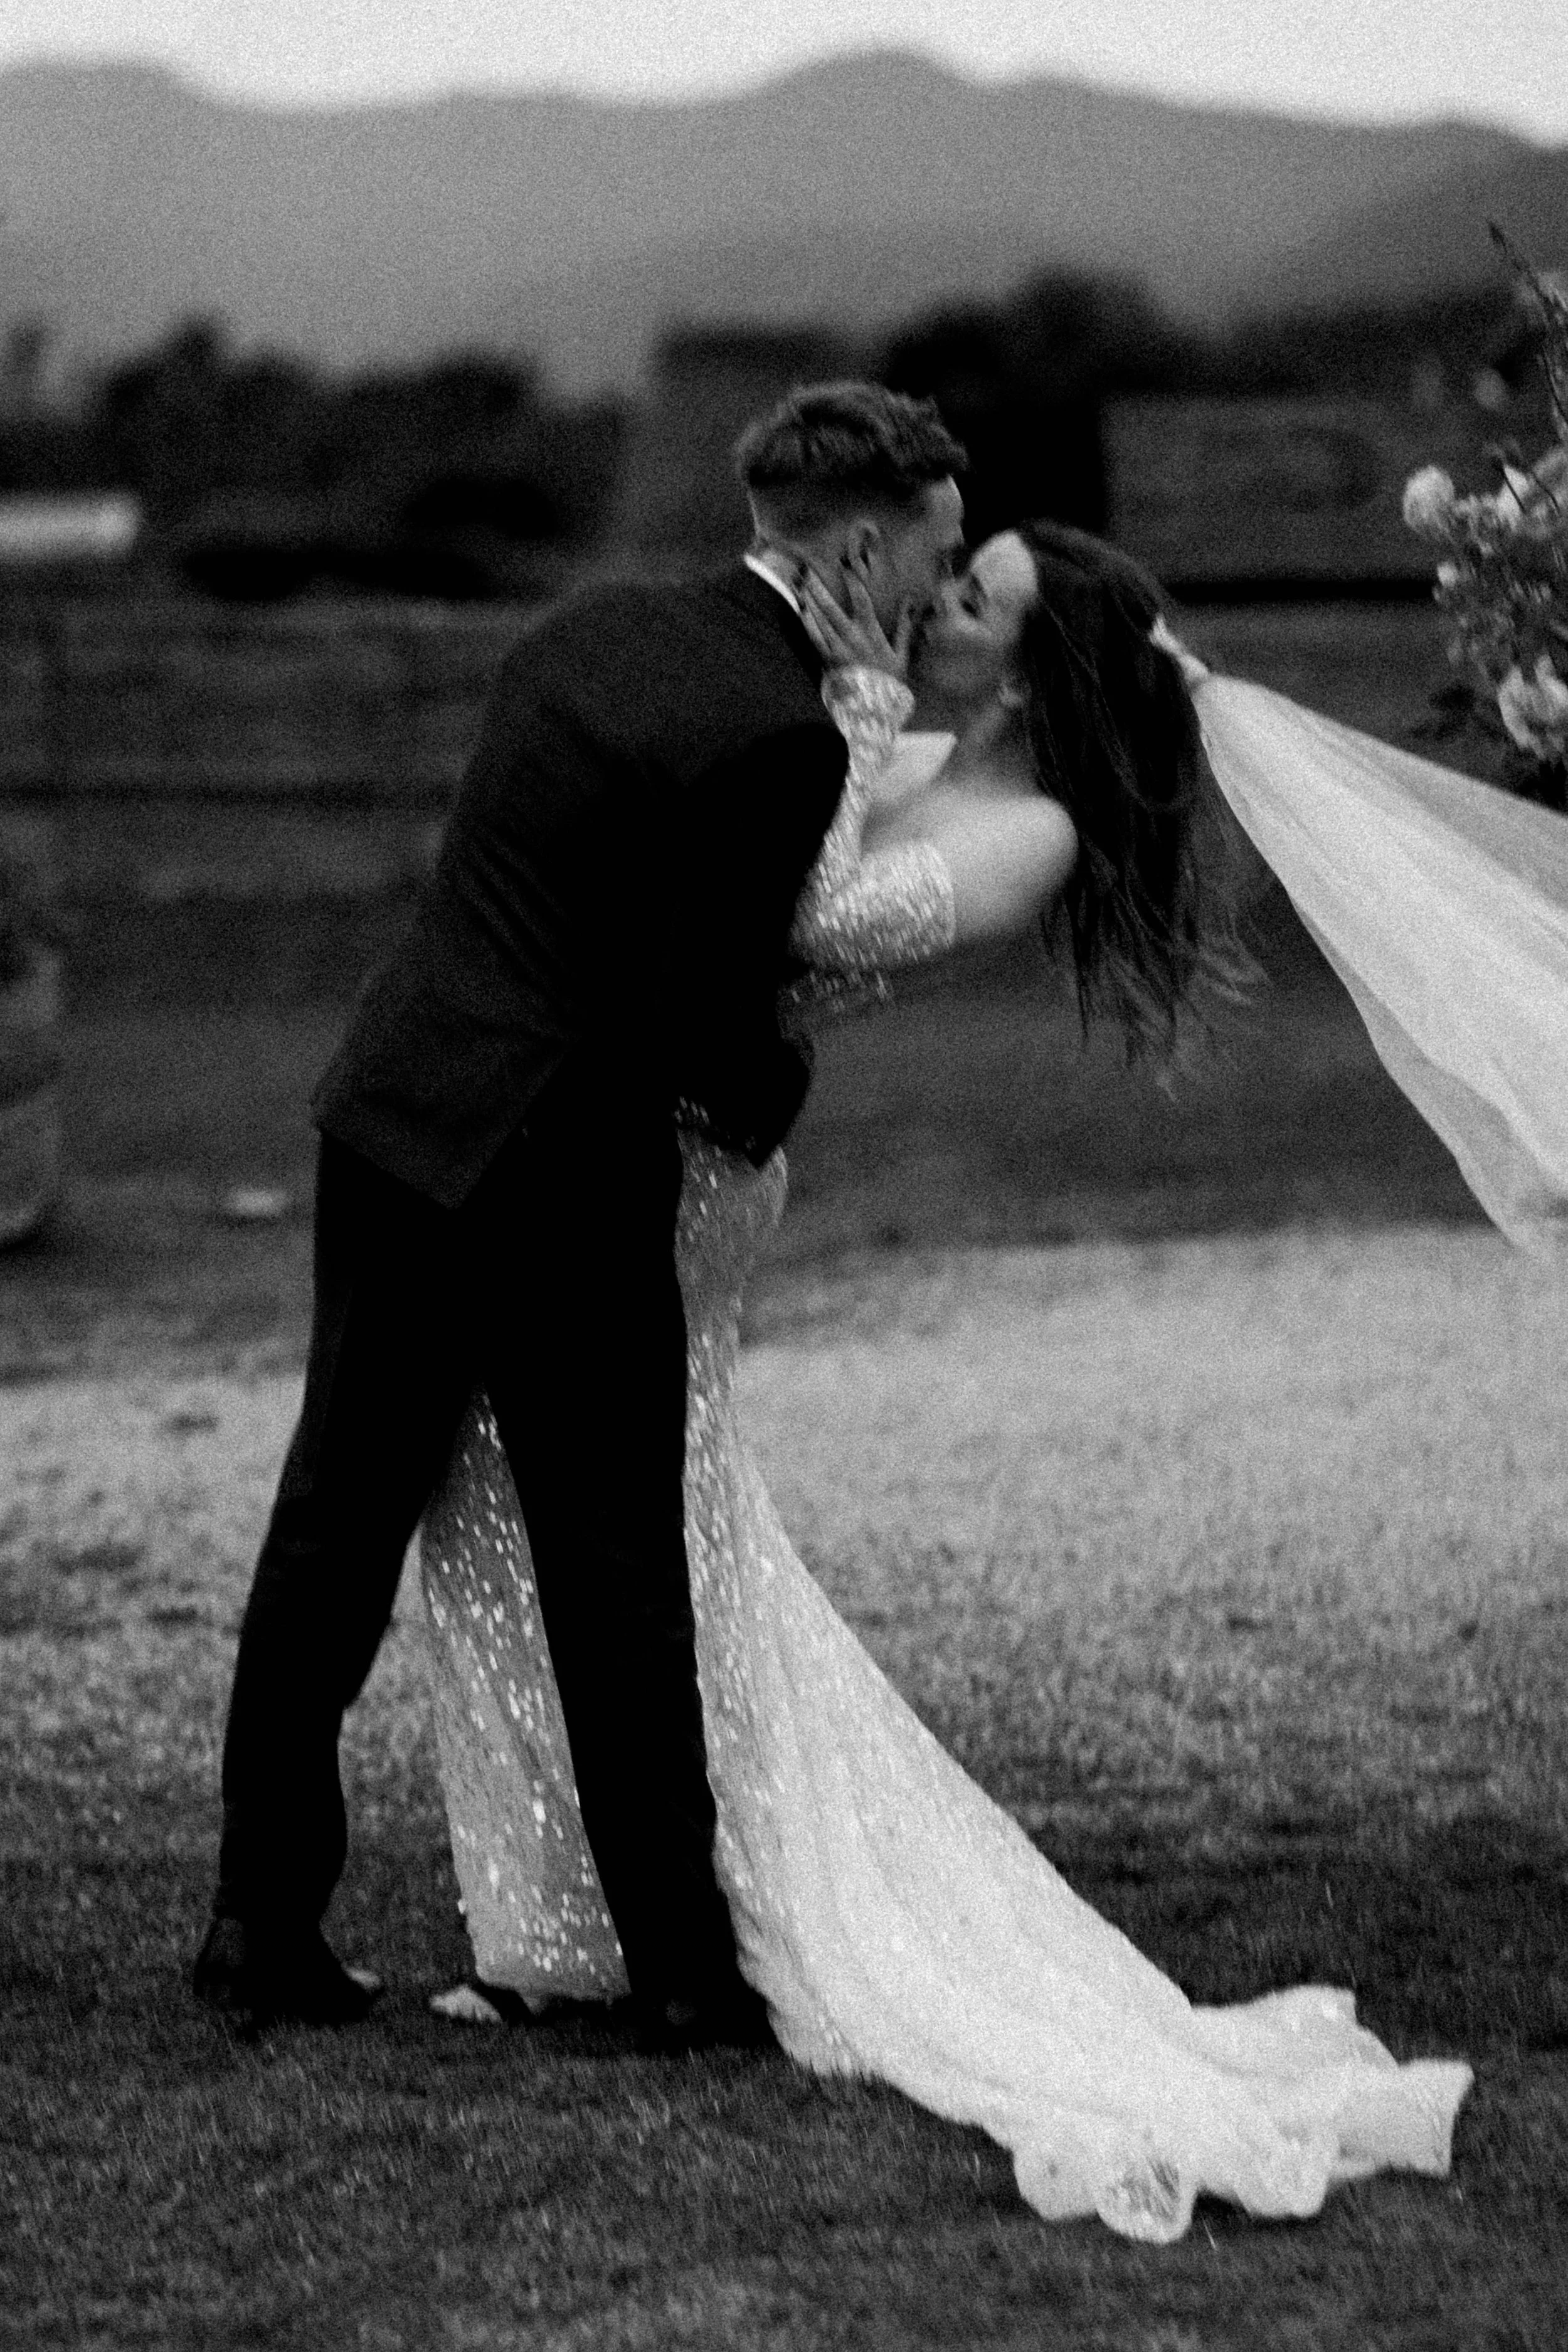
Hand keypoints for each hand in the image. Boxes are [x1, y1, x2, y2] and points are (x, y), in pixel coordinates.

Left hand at [794, 555, 914, 683]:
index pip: (861, 601)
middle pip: (831, 607)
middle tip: (809, 570)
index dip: (852, 582)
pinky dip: (806, 622)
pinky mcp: (826, 659)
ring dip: (809, 601)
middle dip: (819, 587)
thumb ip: (903, 627)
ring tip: (801, 584)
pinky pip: (813, 637)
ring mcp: (836, 648)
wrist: (872, 706)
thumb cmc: (889, 680)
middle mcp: (851, 637)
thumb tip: (910, 604)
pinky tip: (801, 610)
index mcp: (870, 633)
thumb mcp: (900, 654)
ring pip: (818, 620)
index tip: (845, 566)